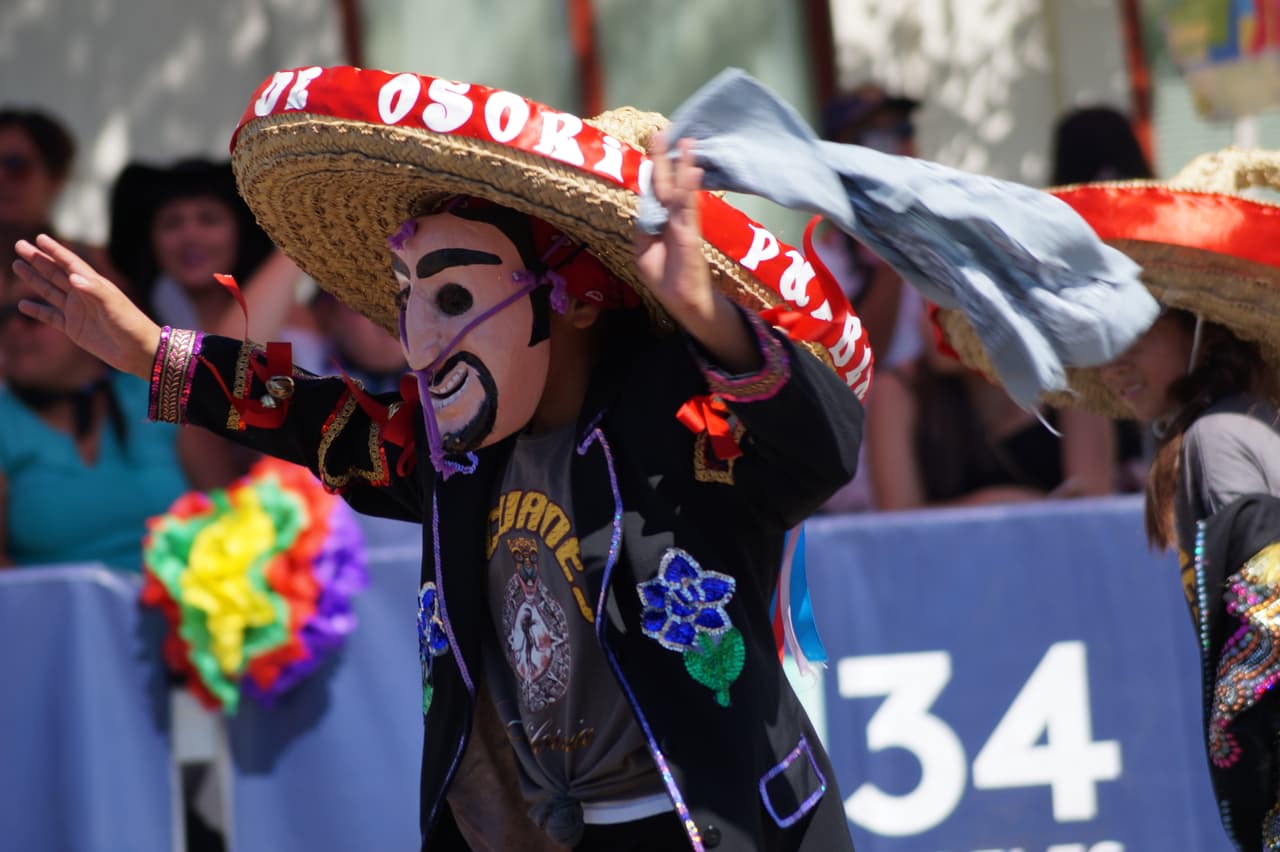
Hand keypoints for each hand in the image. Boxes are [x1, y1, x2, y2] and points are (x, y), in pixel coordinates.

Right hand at [13, 234, 160, 378]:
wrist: (139, 352)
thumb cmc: (131, 325)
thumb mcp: (114, 305)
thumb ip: (94, 290)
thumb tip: (72, 276)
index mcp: (94, 285)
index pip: (70, 263)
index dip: (55, 251)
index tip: (39, 238)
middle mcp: (83, 294)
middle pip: (55, 273)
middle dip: (38, 259)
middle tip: (19, 245)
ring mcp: (77, 311)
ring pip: (50, 290)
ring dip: (34, 279)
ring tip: (17, 265)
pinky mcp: (74, 328)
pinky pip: (51, 317)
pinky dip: (37, 311)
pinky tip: (23, 305)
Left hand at [634, 134, 714, 325]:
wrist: (685, 304)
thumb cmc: (667, 279)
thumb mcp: (644, 252)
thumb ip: (643, 229)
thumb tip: (643, 208)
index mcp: (661, 222)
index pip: (657, 190)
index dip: (654, 169)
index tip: (654, 145)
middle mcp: (674, 219)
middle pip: (667, 184)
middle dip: (665, 159)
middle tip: (663, 132)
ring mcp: (684, 226)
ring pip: (682, 192)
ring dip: (683, 167)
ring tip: (686, 143)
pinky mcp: (691, 237)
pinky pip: (689, 211)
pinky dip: (690, 191)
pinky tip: (692, 172)